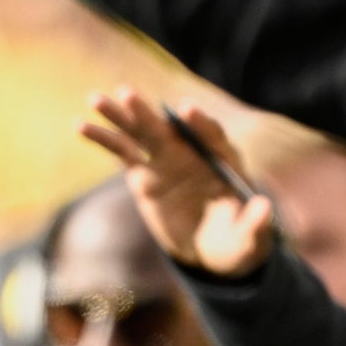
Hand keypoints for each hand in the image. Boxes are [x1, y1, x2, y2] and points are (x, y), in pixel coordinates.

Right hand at [81, 88, 275, 276]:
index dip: (200, 124)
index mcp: (222, 161)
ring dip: (119, 116)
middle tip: (127, 94)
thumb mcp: (251, 241)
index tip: (186, 112)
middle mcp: (191, 153)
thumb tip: (265, 208)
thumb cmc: (236, 243)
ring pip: (141, 134)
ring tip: (96, 99)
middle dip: (149, 113)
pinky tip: (81, 125)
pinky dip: (103, 138)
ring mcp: (165, 161)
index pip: (211, 136)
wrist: (210, 251)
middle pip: (169, 128)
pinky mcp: (144, 174)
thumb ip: (256, 225)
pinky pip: (122, 152)